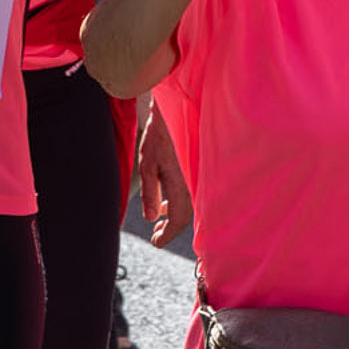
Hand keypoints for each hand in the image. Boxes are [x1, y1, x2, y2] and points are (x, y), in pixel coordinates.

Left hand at [136, 98, 192, 244]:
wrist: (179, 107)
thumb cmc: (161, 133)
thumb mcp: (148, 162)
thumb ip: (150, 192)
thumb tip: (152, 217)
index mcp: (182, 184)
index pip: (178, 221)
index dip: (166, 235)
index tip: (155, 241)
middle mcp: (194, 183)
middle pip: (186, 216)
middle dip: (170, 227)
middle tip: (156, 233)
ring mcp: (199, 177)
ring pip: (190, 205)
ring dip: (174, 213)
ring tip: (159, 215)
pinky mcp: (200, 170)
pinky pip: (192, 193)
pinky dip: (180, 200)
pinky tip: (168, 199)